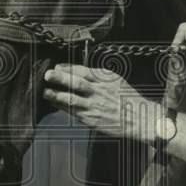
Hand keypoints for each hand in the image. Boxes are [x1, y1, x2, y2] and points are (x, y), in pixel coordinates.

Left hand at [43, 64, 158, 141]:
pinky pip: (74, 112)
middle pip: (77, 83)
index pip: (84, 71)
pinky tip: (55, 103)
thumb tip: (79, 71)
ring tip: (46, 92)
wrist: (139, 118)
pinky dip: (63, 107)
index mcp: (105, 79)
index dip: (69, 68)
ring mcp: (95, 106)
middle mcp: (99, 92)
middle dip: (61, 78)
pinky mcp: (92, 119)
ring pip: (73, 99)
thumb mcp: (115, 80)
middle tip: (48, 74)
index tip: (58, 66)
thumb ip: (98, 76)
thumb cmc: (127, 98)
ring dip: (57, 95)